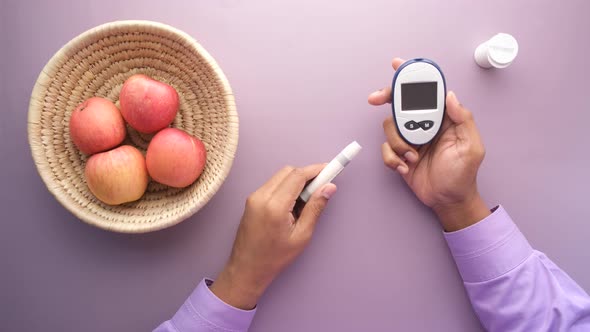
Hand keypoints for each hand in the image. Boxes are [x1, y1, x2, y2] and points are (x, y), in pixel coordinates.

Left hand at [210, 165, 336, 308]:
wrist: (247, 269)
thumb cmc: (274, 258)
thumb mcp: (301, 235)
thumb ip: (315, 208)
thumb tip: (328, 187)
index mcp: (275, 206)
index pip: (297, 176)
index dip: (316, 170)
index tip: (330, 169)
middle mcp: (261, 196)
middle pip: (288, 172)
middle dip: (306, 175)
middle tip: (321, 188)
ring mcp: (254, 197)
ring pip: (280, 176)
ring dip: (296, 181)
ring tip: (306, 202)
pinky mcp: (252, 200)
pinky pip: (272, 185)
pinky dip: (286, 188)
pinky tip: (293, 205)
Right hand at [369, 58, 489, 231]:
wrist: (448, 200)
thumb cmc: (463, 175)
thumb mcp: (472, 147)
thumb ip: (463, 119)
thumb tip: (449, 96)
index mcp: (442, 119)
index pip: (426, 92)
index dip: (412, 78)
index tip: (396, 67)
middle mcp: (424, 125)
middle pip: (400, 104)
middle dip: (386, 98)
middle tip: (375, 99)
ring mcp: (409, 140)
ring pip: (389, 128)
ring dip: (397, 144)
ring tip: (412, 158)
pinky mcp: (399, 155)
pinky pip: (385, 150)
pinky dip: (393, 159)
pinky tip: (406, 168)